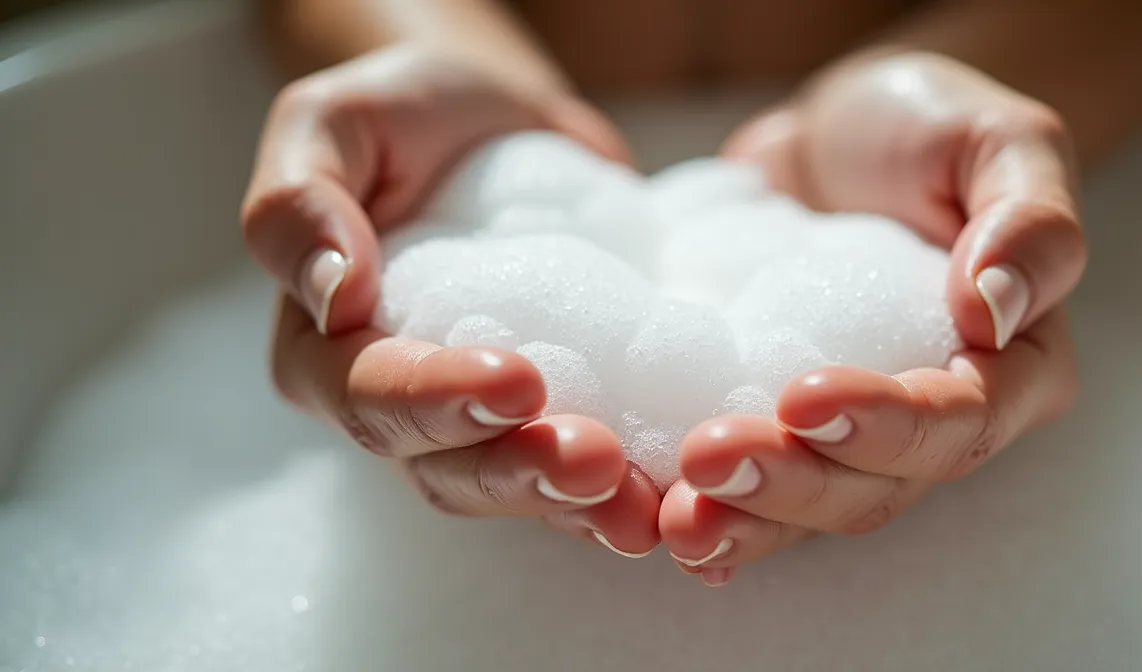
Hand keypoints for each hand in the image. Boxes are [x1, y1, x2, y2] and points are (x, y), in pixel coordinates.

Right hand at [241, 45, 659, 557]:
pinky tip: (669, 495)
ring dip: (577, 504)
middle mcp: (397, 403)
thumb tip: (335, 296)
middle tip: (597, 460)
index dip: (436, 401)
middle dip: (521, 470)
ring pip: (516, 486)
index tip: (517, 380)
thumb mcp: (332, 125)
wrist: (495, 120)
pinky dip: (623, 490)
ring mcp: (477, 419)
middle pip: (447, 465)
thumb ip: (299, 204)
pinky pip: (579, 471)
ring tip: (641, 503)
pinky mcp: (553, 411)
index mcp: (325, 349)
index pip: (368, 395)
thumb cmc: (402, 115)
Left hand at [659, 52, 1083, 584]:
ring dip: (744, 519)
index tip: (803, 398)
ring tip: (676, 519)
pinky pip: (755, 486)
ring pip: (810, 504)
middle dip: (792, 483)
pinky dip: (718, 514)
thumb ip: (1029, 218)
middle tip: (707, 460)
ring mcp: (853, 430)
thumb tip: (995, 310)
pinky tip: (663, 529)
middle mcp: (936, 419)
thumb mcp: (999, 138)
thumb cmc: (928, 125)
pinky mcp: (779, 421)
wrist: (834, 134)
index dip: (886, 426)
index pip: (960, 423)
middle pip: (875, 485)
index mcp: (1013, 366)